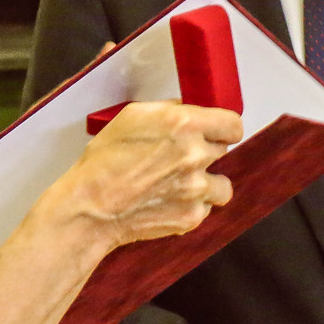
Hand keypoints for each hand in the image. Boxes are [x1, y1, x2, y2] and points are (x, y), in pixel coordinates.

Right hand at [51, 101, 240, 248]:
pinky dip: (191, 206)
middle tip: (179, 159)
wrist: (90, 209)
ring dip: (205, 183)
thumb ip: (168, 110)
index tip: (216, 133)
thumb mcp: (131, 117)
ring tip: (179, 184)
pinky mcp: (192, 216)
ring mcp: (196, 188)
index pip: (233, 124)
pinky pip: (205, 208)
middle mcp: (194, 155)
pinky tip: (168, 201)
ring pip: (221, 184)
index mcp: (183, 124)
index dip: (223, 129)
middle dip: (205, 152)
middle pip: (223, 151)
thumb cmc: (103, 162)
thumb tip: (188, 108)